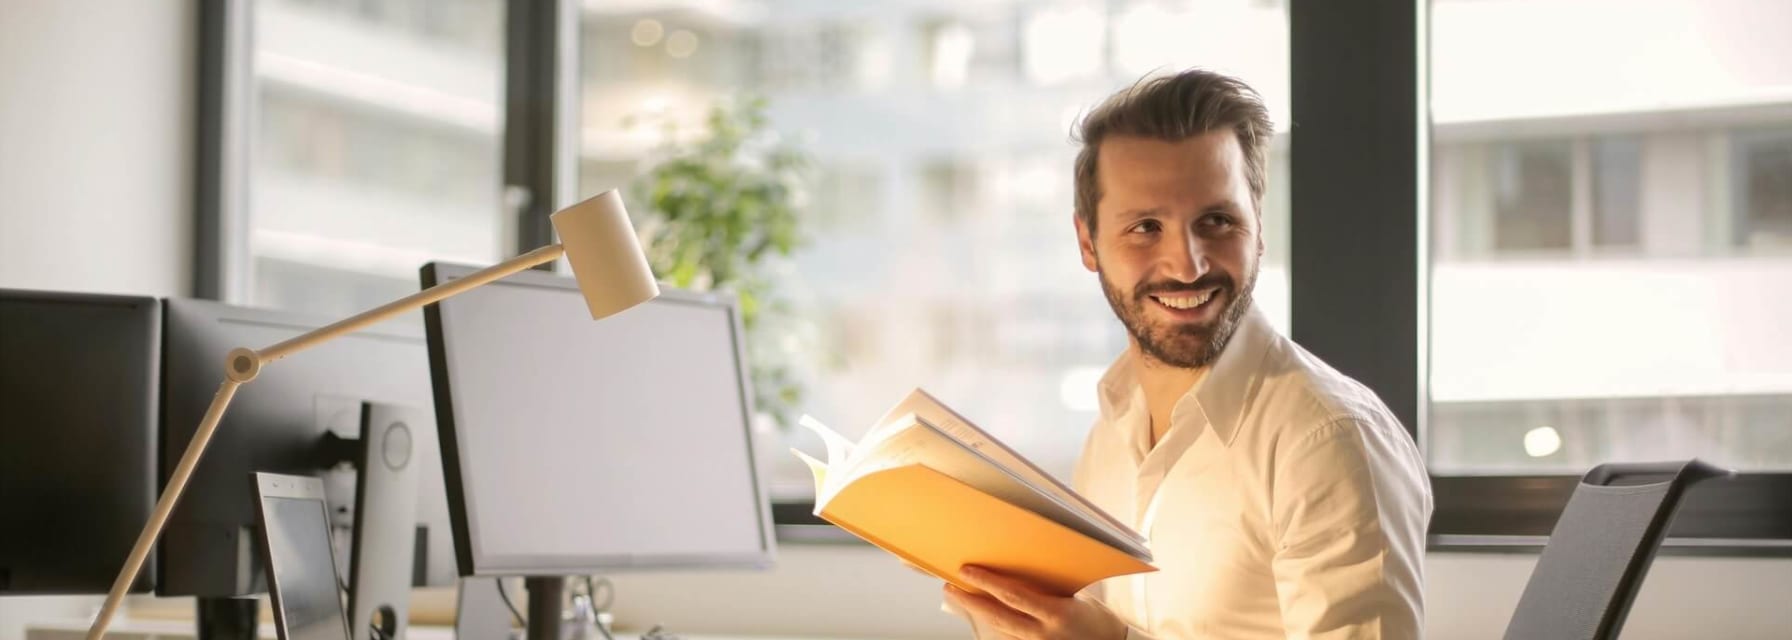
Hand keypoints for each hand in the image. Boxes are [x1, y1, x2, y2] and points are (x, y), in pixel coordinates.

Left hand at [943, 565, 1127, 639]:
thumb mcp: (1076, 598)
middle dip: (970, 601)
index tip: (967, 571)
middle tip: (951, 586)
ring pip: (1000, 631)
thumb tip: (1018, 573)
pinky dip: (995, 628)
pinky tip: (983, 616)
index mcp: (1056, 614)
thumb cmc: (1098, 621)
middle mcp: (1043, 635)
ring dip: (978, 614)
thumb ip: (1047, 589)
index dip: (987, 583)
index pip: (1013, 596)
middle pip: (997, 617)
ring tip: (962, 598)